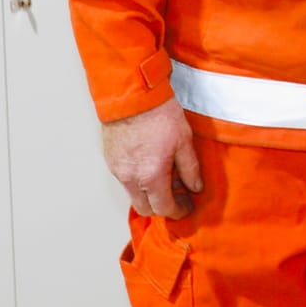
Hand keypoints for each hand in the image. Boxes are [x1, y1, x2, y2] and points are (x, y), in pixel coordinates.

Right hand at [102, 99, 201, 218]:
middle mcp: (130, 177)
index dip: (178, 210)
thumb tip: (195, 187)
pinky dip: (139, 180)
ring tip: (167, 175)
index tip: (187, 206)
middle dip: (162, 206)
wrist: (133, 97)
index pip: (164, 208)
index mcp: (150, 176)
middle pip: (145, 208)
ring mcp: (117, 170)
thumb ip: (190, 169)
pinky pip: (125, 180)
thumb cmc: (158, 114)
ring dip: (150, 193)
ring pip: (134, 194)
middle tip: (178, 194)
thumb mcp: (184, 141)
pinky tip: (152, 165)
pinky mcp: (110, 160)